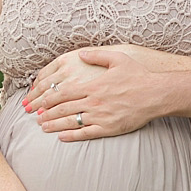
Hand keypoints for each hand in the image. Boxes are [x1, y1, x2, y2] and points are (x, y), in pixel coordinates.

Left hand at [28, 50, 161, 140]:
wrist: (156, 95)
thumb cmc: (138, 76)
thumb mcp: (118, 59)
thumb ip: (97, 55)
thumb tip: (81, 53)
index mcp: (93, 85)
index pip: (63, 92)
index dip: (48, 97)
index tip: (38, 100)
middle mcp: (94, 101)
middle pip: (63, 108)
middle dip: (46, 112)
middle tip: (34, 115)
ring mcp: (100, 116)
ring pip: (71, 121)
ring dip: (54, 124)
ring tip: (42, 126)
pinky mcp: (109, 128)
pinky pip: (86, 133)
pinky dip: (71, 136)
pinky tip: (61, 137)